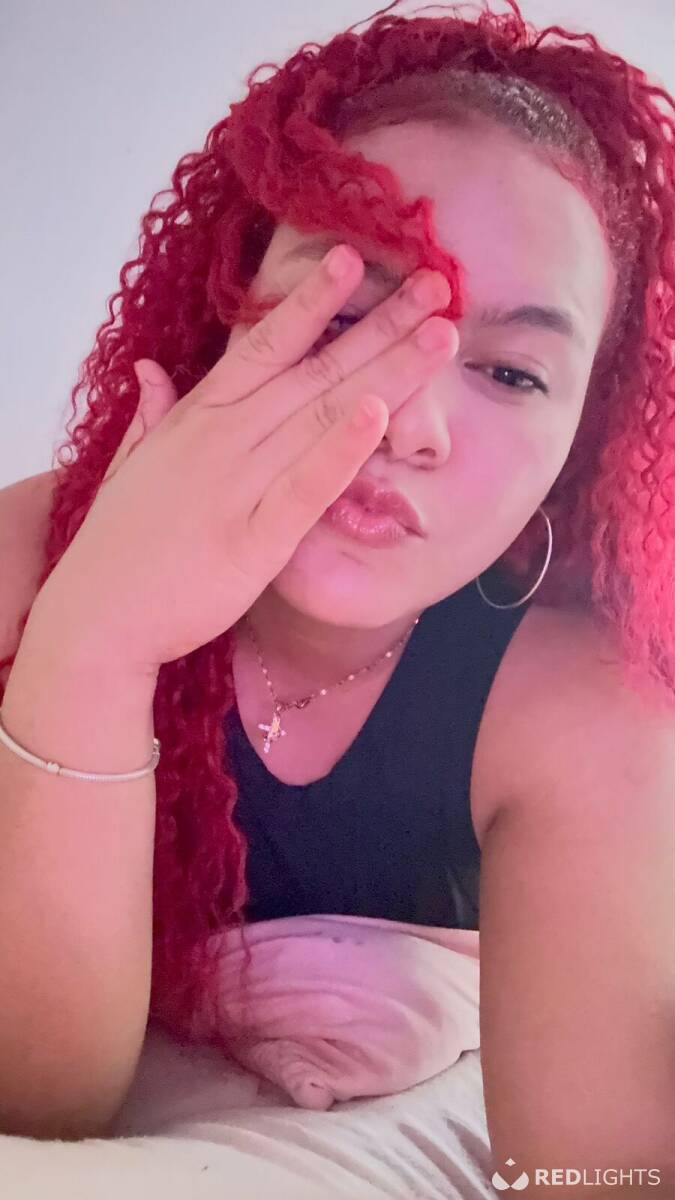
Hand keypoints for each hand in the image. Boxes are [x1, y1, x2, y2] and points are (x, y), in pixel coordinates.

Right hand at [41, 245, 454, 673]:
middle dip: (380, 326)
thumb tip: (151, 372)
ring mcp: (238, 487)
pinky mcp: (254, 541)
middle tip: (437, 284)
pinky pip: (305, 488)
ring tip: (441, 335)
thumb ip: (152, 417)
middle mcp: (222, 441)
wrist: (96, 619)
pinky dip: (341, 450)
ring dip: (386, 372)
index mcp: (197, 419)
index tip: (357, 259)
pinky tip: (380, 416)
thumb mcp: (129, 466)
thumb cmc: (118, 545)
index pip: (263, 344)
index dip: (312, 300)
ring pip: (322, 416)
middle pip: (313, 371)